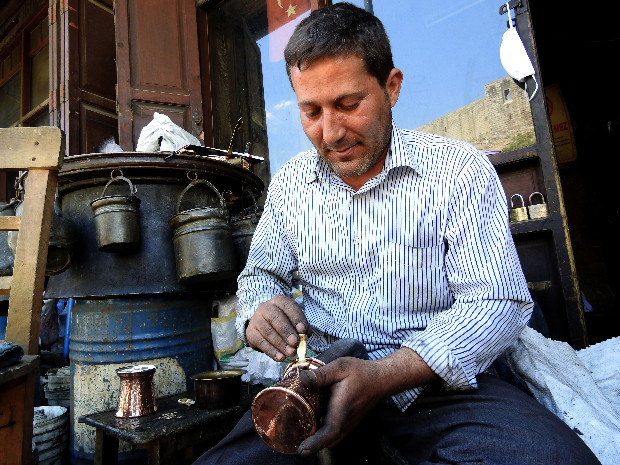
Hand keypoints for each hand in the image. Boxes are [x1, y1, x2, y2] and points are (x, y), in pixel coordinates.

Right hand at [246, 295, 308, 361]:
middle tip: (295, 342)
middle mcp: (265, 307)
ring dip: (280, 344)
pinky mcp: (250, 333)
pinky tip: (280, 357)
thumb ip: (301, 328)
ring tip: (290, 353)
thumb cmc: (284, 322)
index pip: (288, 306)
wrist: (264, 326)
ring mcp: (256, 319)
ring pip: (268, 331)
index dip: (296, 318)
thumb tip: (304, 338)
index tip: (302, 330)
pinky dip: (272, 351)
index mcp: (279, 301)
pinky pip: (261, 342)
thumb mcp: (294, 321)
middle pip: (275, 318)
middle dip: (286, 331)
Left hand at [296, 347, 437, 455]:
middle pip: (328, 440)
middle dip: (312, 443)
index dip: (316, 443)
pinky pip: (335, 433)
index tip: (302, 450)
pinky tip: (313, 421)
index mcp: (342, 407)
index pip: (330, 431)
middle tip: (293, 437)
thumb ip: (322, 374)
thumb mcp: (340, 366)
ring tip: (300, 430)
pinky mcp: (350, 422)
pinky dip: (324, 433)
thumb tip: (302, 378)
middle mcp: (346, 420)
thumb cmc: (361, 372)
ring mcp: (350, 423)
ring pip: (332, 439)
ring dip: (318, 439)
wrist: (381, 379)